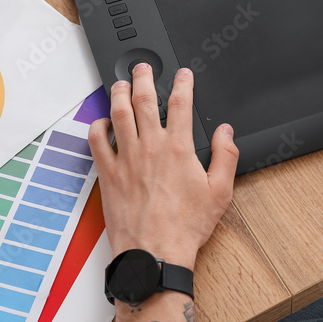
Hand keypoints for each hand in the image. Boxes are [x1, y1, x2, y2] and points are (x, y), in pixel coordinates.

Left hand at [88, 65, 238, 269]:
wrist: (155, 254)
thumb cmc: (186, 227)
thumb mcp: (220, 192)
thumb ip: (225, 157)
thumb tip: (226, 133)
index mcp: (178, 148)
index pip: (181, 103)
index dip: (183, 83)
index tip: (183, 74)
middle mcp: (150, 147)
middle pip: (144, 100)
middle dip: (143, 77)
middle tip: (143, 67)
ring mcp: (126, 158)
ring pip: (118, 113)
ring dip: (119, 93)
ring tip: (120, 83)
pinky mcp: (108, 174)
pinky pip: (97, 141)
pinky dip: (98, 126)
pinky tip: (102, 122)